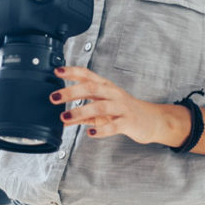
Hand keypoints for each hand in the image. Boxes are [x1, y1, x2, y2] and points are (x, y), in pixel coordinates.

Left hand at [50, 66, 175, 144]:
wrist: (150, 119)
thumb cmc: (123, 111)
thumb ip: (83, 114)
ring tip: (65, 117)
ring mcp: (121, 107)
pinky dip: (102, 129)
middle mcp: (113, 94)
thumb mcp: (102, 108)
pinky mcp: (128, 122)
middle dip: (71, 92)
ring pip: (100, 106)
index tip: (57, 71)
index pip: (88, 75)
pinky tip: (90, 133)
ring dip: (81, 111)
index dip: (72, 72)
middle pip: (91, 88)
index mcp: (106, 87)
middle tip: (54, 97)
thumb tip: (63, 120)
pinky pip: (114, 125)